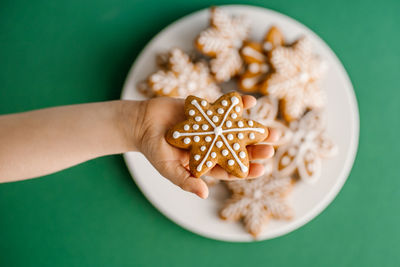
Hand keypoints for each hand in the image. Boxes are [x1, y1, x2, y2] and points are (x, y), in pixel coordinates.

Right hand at [135, 95, 277, 198]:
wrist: (142, 123)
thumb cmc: (154, 150)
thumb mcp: (167, 169)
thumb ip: (185, 180)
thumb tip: (204, 194)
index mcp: (207, 161)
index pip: (231, 167)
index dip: (247, 169)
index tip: (262, 169)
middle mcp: (214, 144)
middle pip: (239, 148)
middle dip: (257, 148)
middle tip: (273, 146)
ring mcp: (212, 127)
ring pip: (237, 128)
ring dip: (254, 128)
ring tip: (274, 129)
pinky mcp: (208, 110)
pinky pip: (225, 107)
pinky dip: (237, 104)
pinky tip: (251, 102)